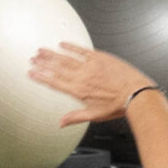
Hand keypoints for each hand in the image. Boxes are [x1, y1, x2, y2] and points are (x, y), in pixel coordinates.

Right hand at [28, 44, 147, 127]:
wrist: (135, 93)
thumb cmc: (118, 106)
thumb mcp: (94, 115)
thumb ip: (75, 117)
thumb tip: (61, 123)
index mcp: (79, 91)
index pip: (54, 82)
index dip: (41, 77)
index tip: (31, 72)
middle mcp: (82, 77)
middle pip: (57, 68)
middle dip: (43, 63)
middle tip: (32, 59)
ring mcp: (90, 66)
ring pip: (66, 58)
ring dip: (52, 54)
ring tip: (41, 51)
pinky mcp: (100, 58)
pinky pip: (81, 50)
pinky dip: (71, 46)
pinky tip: (62, 44)